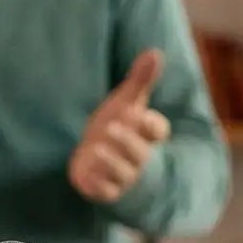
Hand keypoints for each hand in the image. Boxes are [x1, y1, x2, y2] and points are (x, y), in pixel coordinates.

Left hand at [70, 50, 169, 203]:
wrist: (98, 160)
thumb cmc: (118, 126)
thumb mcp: (128, 103)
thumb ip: (141, 80)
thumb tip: (155, 51)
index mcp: (147, 135)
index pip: (157, 130)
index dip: (150, 124)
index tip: (140, 114)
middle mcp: (139, 157)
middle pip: (140, 152)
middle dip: (127, 141)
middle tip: (112, 128)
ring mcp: (123, 176)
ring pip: (122, 172)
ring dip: (111, 162)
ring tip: (96, 149)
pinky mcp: (107, 190)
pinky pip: (105, 191)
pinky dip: (97, 184)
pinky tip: (85, 173)